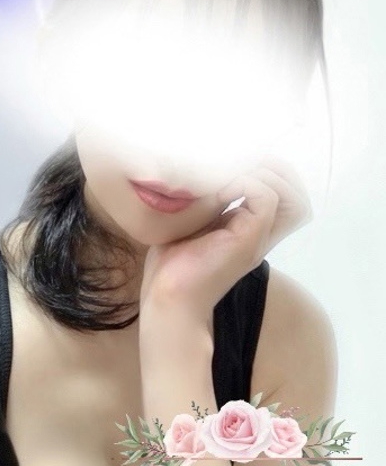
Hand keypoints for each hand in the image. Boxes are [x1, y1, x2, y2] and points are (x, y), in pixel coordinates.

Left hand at [140, 155, 312, 319]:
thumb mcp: (191, 223)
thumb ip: (207, 200)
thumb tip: (206, 170)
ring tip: (231, 177)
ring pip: (292, 196)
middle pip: (298, 195)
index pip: (285, 194)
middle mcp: (261, 234)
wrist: (167, 300)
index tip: (232, 165)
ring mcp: (257, 238)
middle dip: (273, 170)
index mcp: (251, 230)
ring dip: (264, 175)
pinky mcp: (247, 240)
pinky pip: (266, 198)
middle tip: (239, 166)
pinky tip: (219, 191)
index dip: (268, 171)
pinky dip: (245, 184)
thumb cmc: (172, 267)